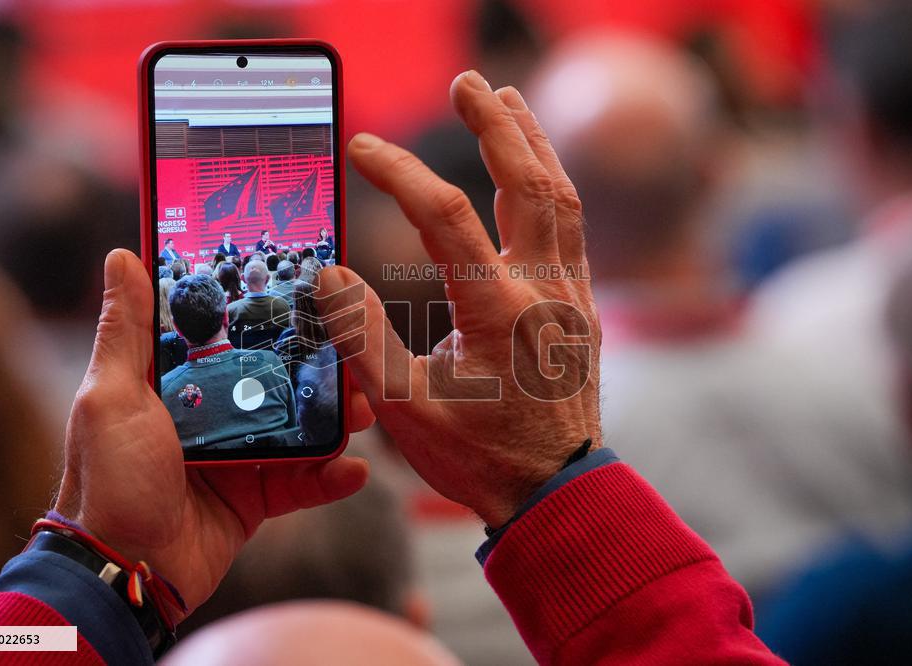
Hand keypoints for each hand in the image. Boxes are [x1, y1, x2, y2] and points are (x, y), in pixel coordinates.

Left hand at [54, 249, 372, 617]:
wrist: (121, 571)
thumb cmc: (107, 479)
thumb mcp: (109, 396)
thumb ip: (124, 330)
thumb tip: (122, 257)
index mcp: (176, 382)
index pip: (227, 334)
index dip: (262, 309)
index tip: (303, 282)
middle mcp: (209, 413)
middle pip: (275, 377)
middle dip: (316, 362)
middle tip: (352, 342)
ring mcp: (236, 456)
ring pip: (299, 426)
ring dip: (336, 416)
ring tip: (368, 404)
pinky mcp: (254, 497)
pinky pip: (303, 482)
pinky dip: (331, 478)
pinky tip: (357, 468)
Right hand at [316, 71, 600, 528]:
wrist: (554, 491)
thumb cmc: (478, 456)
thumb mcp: (403, 409)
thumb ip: (361, 337)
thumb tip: (328, 274)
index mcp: (497, 312)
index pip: (446, 217)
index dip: (399, 174)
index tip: (363, 148)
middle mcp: (545, 291)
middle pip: (527, 183)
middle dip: (494, 124)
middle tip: (466, 83)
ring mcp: (572, 295)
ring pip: (561, 197)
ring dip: (533, 143)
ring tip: (506, 101)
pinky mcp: (583, 306)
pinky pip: (573, 226)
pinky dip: (552, 184)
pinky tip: (536, 169)